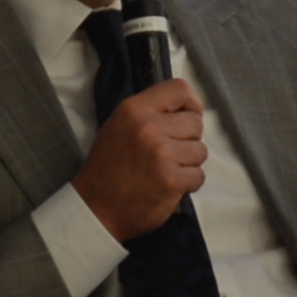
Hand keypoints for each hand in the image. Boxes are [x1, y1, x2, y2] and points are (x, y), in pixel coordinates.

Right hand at [71, 79, 206, 240]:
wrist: (96, 207)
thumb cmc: (108, 167)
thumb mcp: (120, 125)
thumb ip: (151, 112)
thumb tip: (189, 109)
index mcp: (134, 109)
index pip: (180, 89)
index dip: (190, 104)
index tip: (187, 117)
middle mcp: (149, 127)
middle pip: (196, 123)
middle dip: (187, 139)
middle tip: (168, 153)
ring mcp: (162, 154)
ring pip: (200, 150)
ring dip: (189, 163)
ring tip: (165, 170)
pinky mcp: (172, 180)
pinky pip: (199, 175)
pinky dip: (188, 183)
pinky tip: (169, 185)